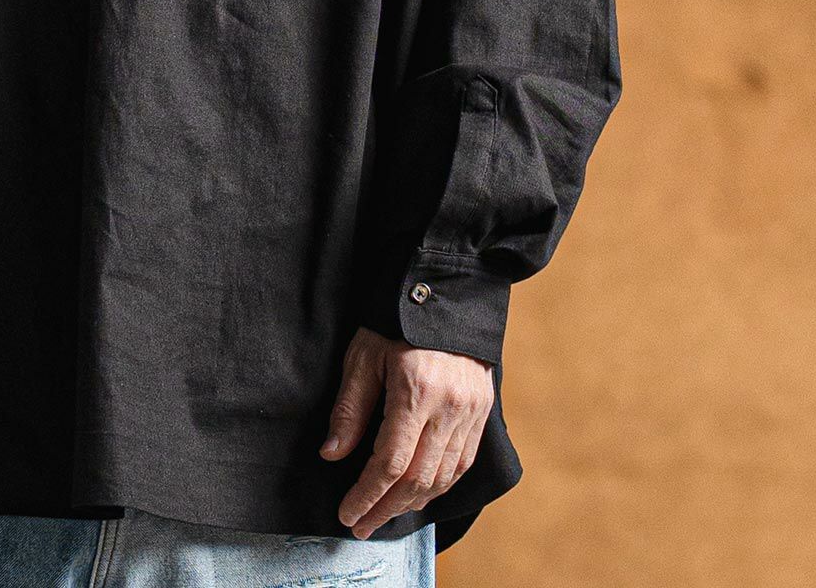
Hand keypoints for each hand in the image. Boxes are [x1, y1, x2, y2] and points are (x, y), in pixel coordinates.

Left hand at [319, 324, 493, 537]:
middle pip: (418, 478)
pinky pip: (463, 462)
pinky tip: (419, 494)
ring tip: (384, 513)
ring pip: (444, 476)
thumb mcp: (363, 355)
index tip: (347, 513)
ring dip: (413, 503)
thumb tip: (332, 455)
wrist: (446, 291)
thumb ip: (350, 408)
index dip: (367, 494)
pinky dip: (440, 485)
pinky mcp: (483, 411)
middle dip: (387, 507)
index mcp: (416, 390)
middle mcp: (449, 406)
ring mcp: (471, 410)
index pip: (390, 462)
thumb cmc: (395, 318)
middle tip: (361, 525)